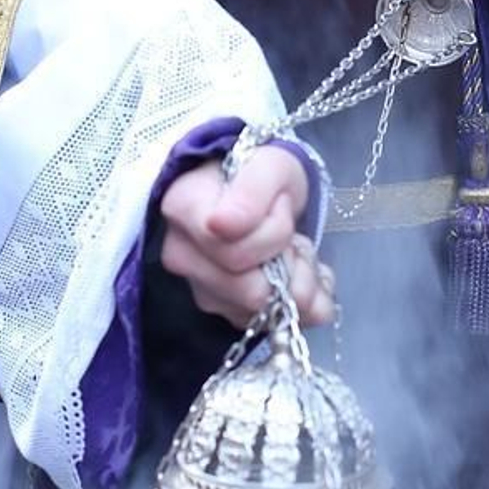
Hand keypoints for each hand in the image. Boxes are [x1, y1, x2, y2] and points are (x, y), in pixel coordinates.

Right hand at [159, 144, 333, 328]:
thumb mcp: (269, 166)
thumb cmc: (259, 172)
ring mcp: (202, 289)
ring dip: (301, 283)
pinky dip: (306, 301)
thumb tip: (222, 226)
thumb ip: (251, 191)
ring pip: (265, 311)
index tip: (279, 205)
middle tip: (296, 235)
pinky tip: (301, 271)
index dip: (274, 232)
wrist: (260, 187)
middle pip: (251, 290)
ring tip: (298, 250)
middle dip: (292, 264)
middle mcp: (182, 257)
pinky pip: (276, 322)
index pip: (236, 250)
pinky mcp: (227, 312)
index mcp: (183, 211)